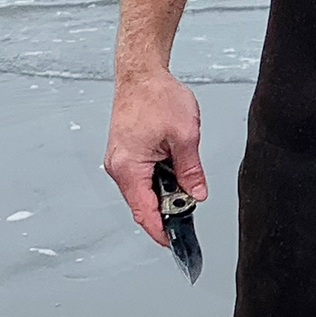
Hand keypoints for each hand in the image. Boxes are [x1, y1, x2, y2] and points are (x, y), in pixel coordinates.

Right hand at [104, 69, 206, 245]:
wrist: (142, 74)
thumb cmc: (157, 97)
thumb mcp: (185, 136)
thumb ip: (191, 170)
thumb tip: (196, 194)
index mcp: (129, 167)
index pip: (144, 211)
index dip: (160, 230)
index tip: (175, 243)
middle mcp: (119, 167)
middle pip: (142, 204)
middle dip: (166, 211)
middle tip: (191, 209)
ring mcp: (120, 160)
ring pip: (143, 191)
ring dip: (164, 194)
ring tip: (186, 186)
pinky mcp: (126, 153)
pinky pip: (142, 177)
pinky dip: (158, 181)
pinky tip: (175, 174)